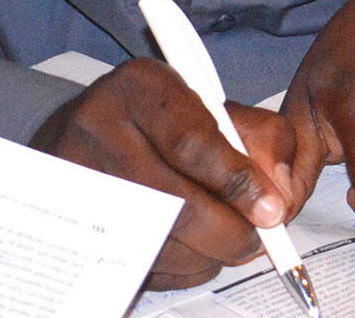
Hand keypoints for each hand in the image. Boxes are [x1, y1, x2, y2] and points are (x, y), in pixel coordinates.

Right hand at [30, 59, 300, 289]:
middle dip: (230, 231)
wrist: (85, 136)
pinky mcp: (75, 225)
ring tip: (226, 240)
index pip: (192, 142)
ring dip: (208, 254)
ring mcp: (78, 182)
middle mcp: (98, 129)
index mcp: (140, 87)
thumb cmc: (162, 121)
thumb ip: (261, 139)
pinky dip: (182, 267)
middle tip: (258, 238)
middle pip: (175, 203)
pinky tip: (193, 248)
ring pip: (160, 243)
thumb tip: (279, 196)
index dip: (238, 182)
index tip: (272, 209)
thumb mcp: (213, 106)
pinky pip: (143, 266)